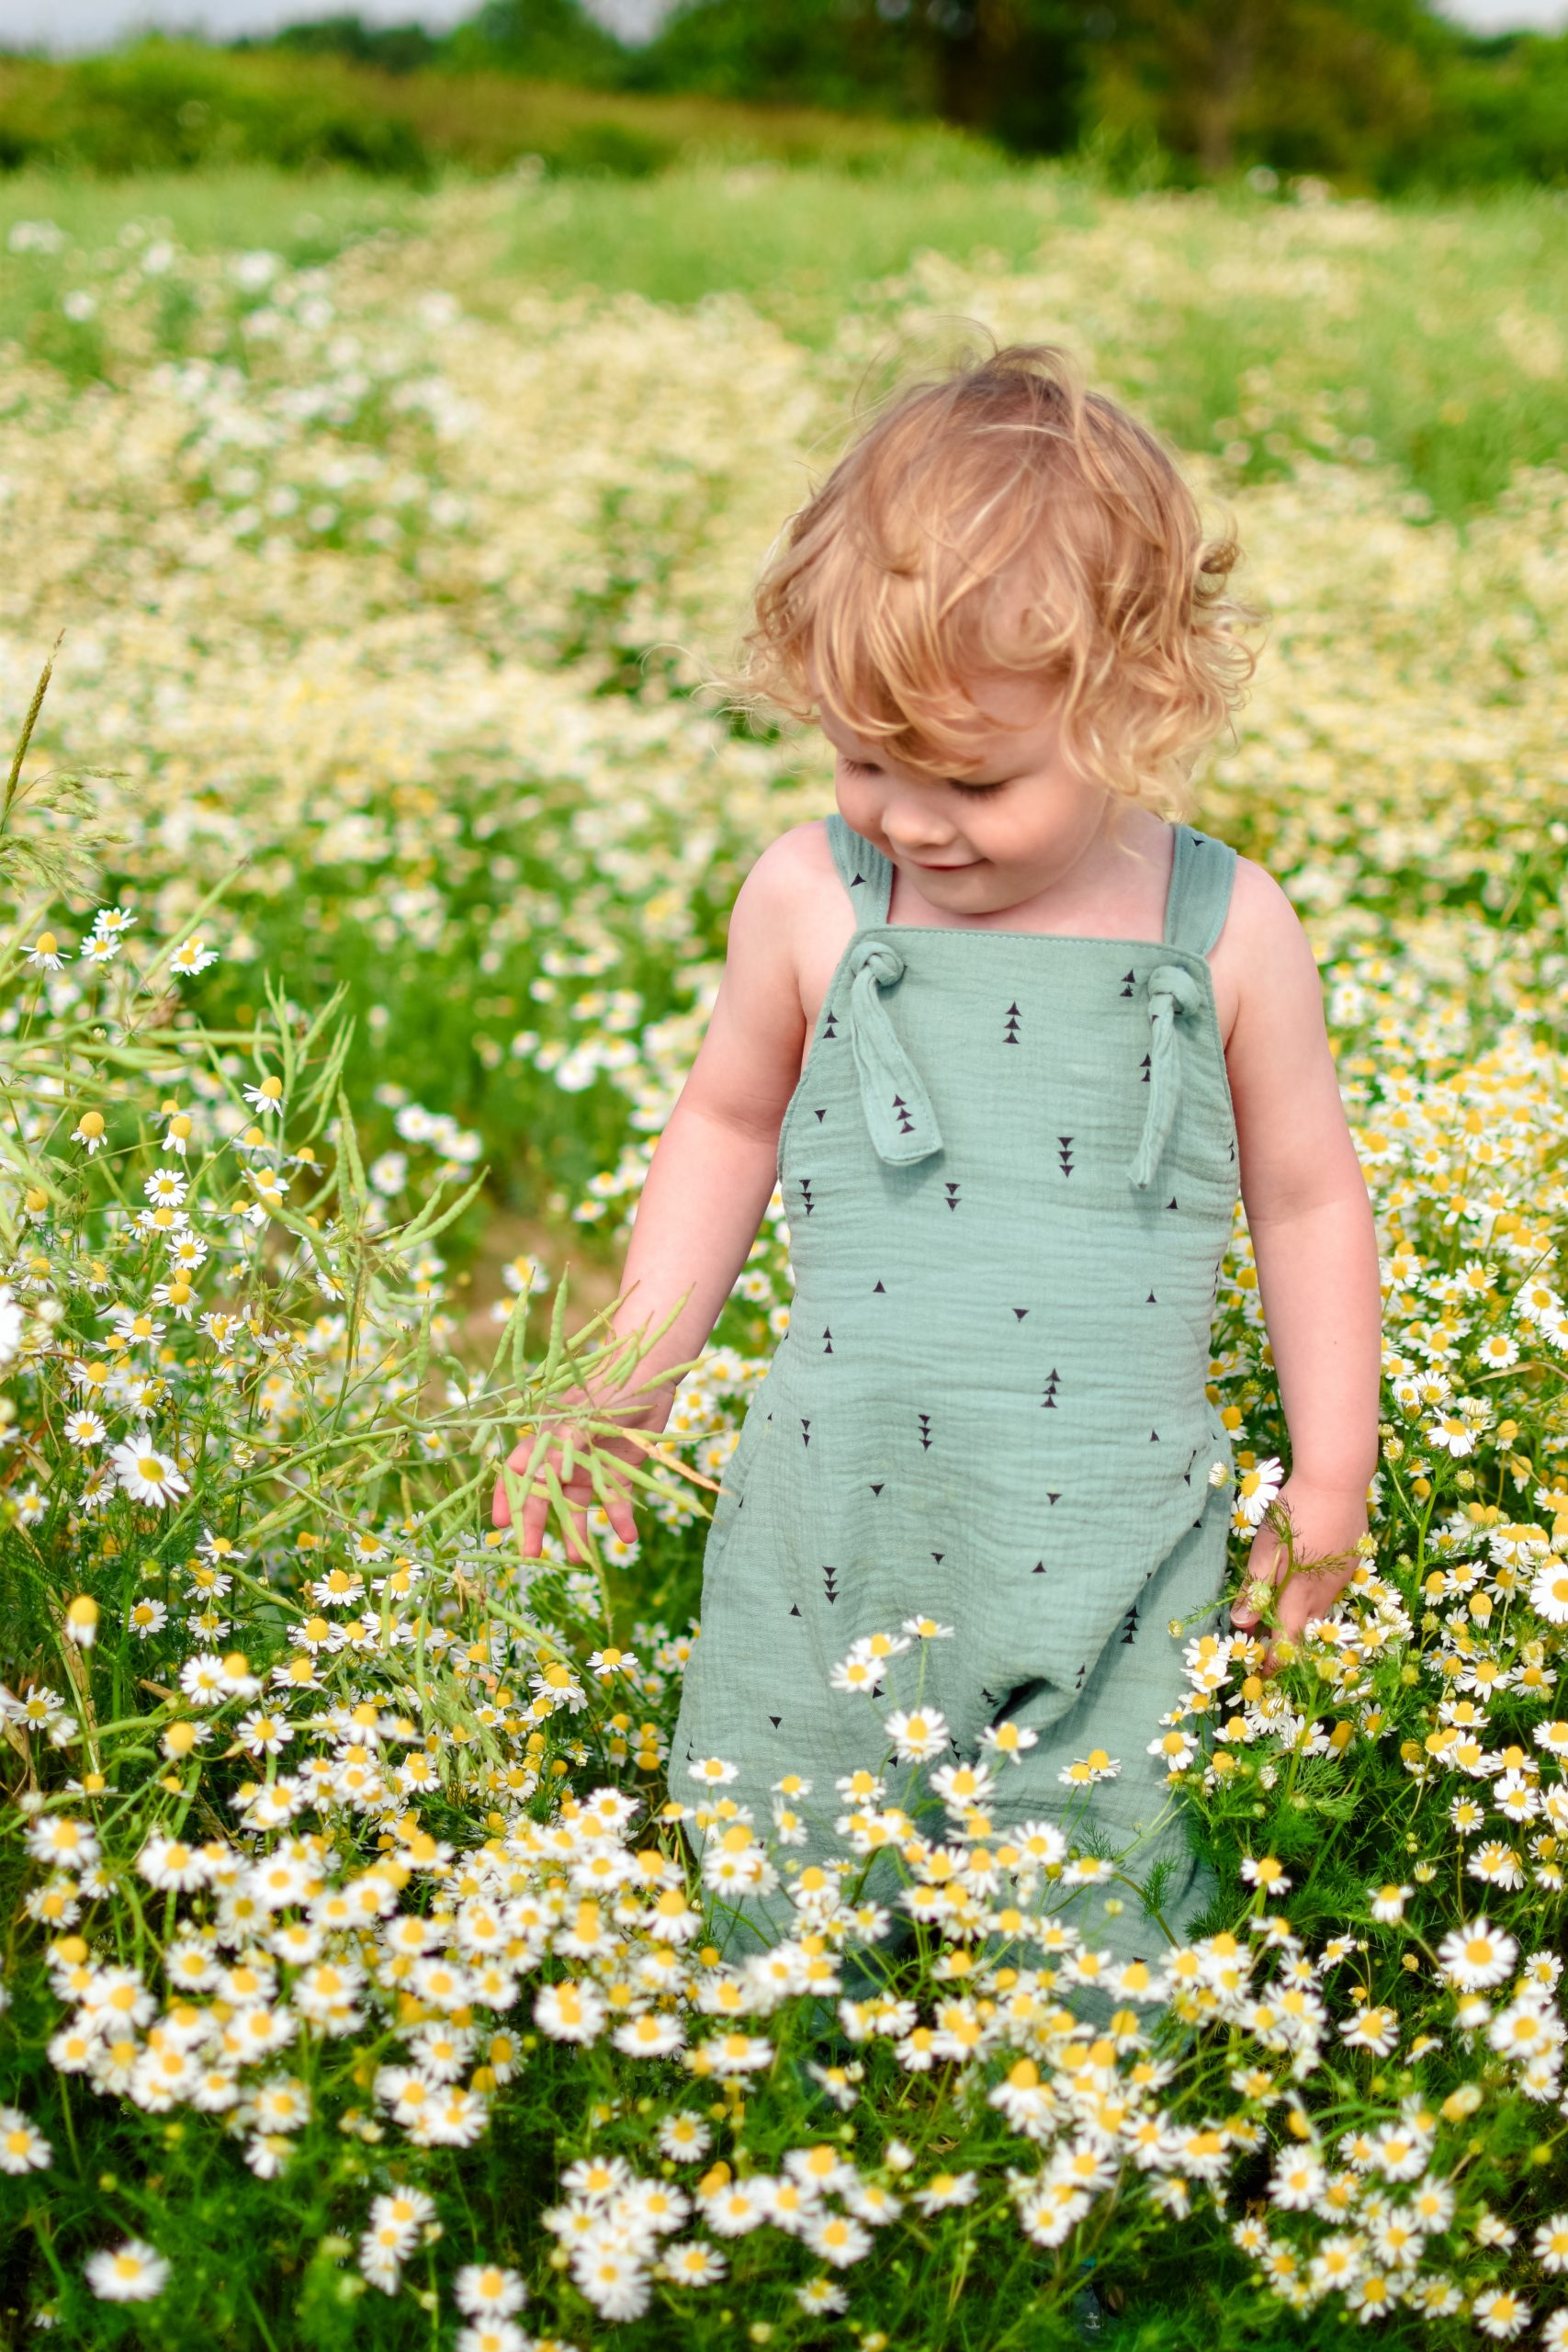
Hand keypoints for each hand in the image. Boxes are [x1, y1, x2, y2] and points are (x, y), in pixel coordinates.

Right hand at [491, 1384, 648, 1563]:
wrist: (650, 1372)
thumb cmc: (608, 1387)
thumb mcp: (582, 1418)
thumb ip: (563, 1449)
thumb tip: (542, 1479)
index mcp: (547, 1438)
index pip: (518, 1471)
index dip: (507, 1496)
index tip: (503, 1524)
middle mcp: (565, 1456)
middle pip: (545, 1495)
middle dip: (537, 1524)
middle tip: (534, 1555)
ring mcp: (592, 1464)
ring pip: (579, 1504)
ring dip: (578, 1530)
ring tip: (580, 1559)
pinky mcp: (620, 1469)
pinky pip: (617, 1500)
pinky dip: (621, 1519)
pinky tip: (628, 1537)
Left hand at [1229, 1473, 1369, 1672]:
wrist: (1337, 1478)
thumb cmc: (1295, 1512)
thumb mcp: (1266, 1548)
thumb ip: (1256, 1587)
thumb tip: (1242, 1623)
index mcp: (1301, 1593)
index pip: (1286, 1640)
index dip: (1273, 1661)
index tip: (1260, 1674)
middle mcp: (1326, 1592)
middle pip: (1305, 1629)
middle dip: (1285, 1643)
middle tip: (1265, 1649)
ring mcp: (1343, 1577)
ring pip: (1320, 1609)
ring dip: (1300, 1618)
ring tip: (1280, 1616)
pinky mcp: (1352, 1559)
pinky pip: (1332, 1588)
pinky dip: (1314, 1595)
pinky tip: (1304, 1579)